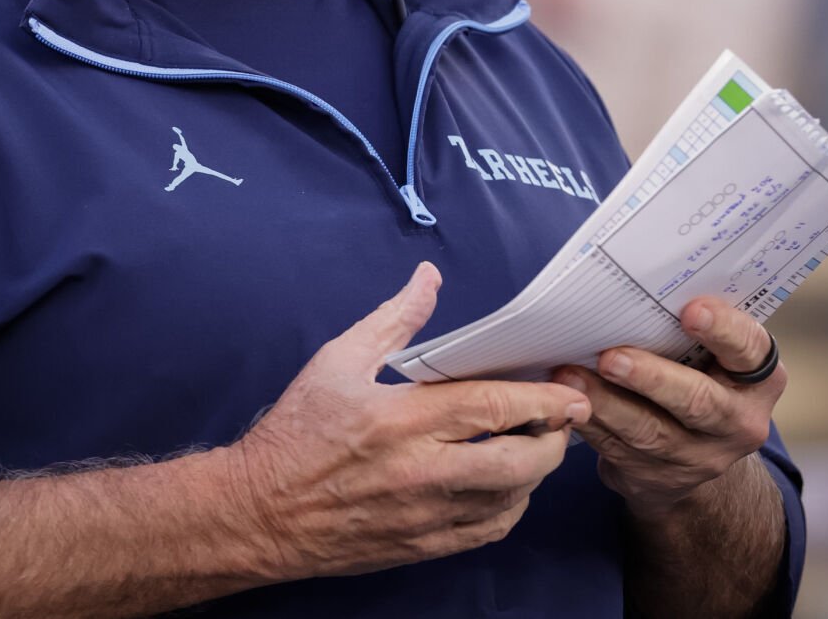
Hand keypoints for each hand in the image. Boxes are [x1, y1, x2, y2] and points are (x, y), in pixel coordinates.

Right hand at [226, 263, 591, 579]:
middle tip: (564, 420)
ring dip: (535, 474)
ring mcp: (425, 517)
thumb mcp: (337, 360)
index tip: (568, 390)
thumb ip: (393, 320)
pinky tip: (506, 486)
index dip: (541, 400)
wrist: (259, 511)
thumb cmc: (296, 432)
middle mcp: (422, 472)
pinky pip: (487, 533)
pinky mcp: (421, 547)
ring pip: (510, 502)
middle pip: (518, 462)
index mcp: (402, 420)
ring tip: (537, 446)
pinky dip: (509, 509)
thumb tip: (427, 278)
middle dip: (554, 440)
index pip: (492, 407)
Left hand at [556, 296, 786, 520]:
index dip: (724, 329)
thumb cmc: (697, 373)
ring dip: (606, 403)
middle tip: (611, 357)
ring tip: (570, 374)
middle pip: (699, 402)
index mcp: (757, 379)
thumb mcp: (712, 353)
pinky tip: (566, 401)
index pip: (750, 349)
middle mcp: (737, 422)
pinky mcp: (658, 479)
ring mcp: (700, 458)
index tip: (690, 310)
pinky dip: (590, 423)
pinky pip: (619, 451)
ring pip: (650, 433)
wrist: (696, 450)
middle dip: (652, 377)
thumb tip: (633, 280)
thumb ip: (689, 325)